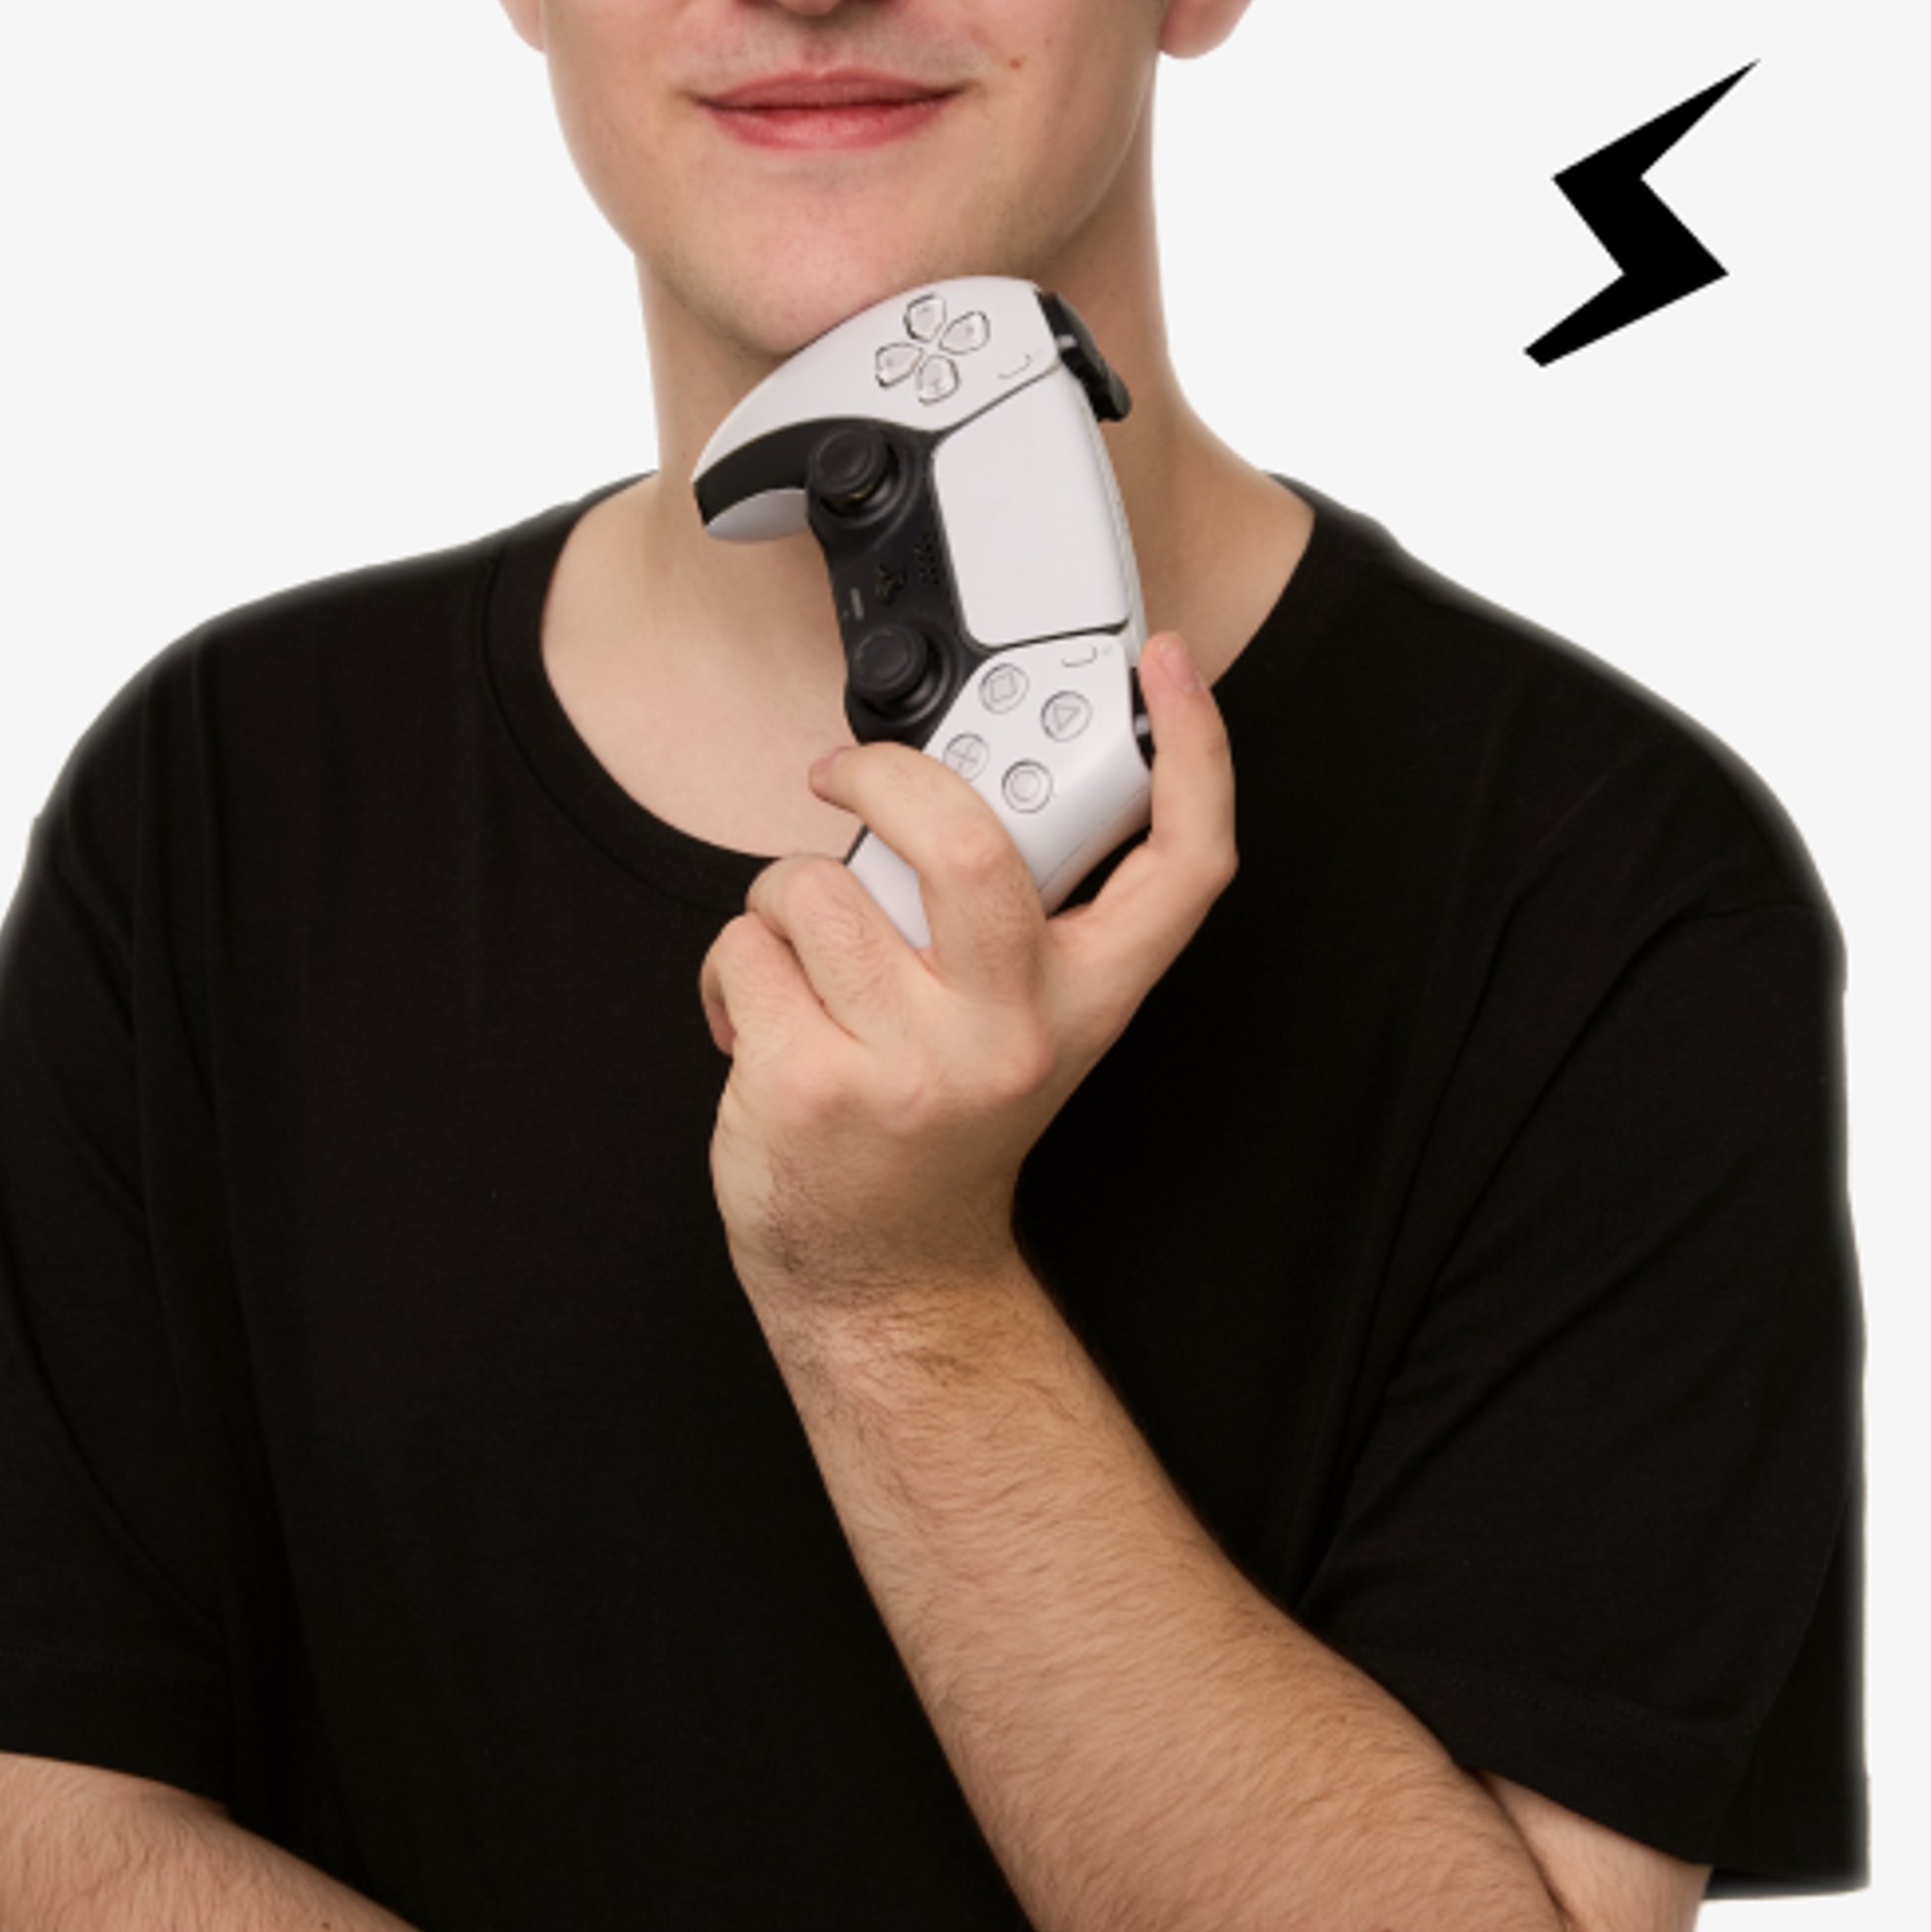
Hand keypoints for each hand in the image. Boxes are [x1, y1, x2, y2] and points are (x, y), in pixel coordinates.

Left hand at [695, 632, 1236, 1312]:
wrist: (883, 1267)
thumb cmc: (938, 1118)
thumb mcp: (1020, 1018)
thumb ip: (1018, 910)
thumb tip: (957, 779)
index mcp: (1088, 998)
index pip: (1184, 866)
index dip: (1194, 751)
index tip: (1167, 664)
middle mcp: (1015, 1032)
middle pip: (971, 847)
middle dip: (888, 779)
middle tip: (850, 775)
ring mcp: (911, 1066)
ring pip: (816, 886)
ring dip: (786, 900)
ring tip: (810, 963)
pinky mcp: (810, 1086)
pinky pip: (747, 945)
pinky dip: (736, 963)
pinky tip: (765, 1016)